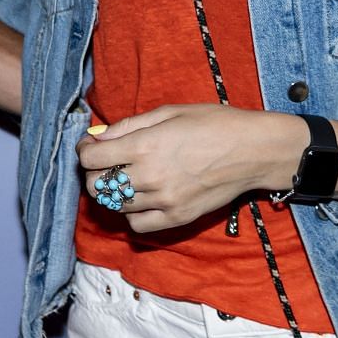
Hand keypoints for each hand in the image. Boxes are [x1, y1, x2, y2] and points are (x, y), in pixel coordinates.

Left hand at [77, 105, 306, 233]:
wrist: (253, 150)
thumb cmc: (213, 123)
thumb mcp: (169, 112)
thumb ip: (129, 126)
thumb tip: (97, 137)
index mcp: (145, 145)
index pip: (91, 159)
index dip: (85, 151)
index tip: (91, 147)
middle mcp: (150, 176)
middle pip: (97, 186)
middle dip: (94, 173)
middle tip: (106, 162)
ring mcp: (164, 201)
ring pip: (115, 206)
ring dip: (113, 192)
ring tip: (126, 178)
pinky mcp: (178, 218)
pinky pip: (138, 225)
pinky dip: (132, 213)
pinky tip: (141, 198)